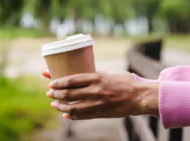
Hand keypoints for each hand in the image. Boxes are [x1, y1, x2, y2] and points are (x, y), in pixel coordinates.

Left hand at [42, 70, 159, 119]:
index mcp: (97, 77)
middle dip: (56, 94)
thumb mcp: (109, 74)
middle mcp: (95, 90)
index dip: (58, 81)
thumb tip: (79, 77)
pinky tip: (66, 115)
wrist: (140, 96)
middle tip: (49, 94)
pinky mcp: (101, 113)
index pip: (72, 79)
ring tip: (55, 105)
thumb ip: (95, 76)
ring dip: (61, 107)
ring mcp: (98, 103)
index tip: (50, 82)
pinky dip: (72, 116)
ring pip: (73, 107)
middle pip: (69, 93)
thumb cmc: (126, 82)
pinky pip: (82, 116)